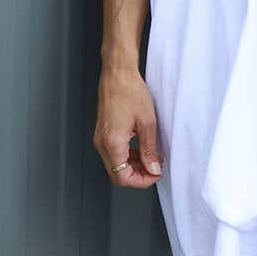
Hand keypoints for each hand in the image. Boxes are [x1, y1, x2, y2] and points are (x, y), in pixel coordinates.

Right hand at [94, 63, 164, 187]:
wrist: (117, 74)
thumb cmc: (130, 91)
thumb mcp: (147, 123)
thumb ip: (149, 150)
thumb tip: (153, 169)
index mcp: (112, 143)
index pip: (122, 177)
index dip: (141, 181)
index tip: (155, 175)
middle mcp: (102, 143)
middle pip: (117, 174)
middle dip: (138, 175)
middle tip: (156, 168)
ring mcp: (100, 138)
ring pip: (116, 165)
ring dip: (134, 166)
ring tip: (153, 158)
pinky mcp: (103, 132)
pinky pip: (114, 153)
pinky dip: (128, 156)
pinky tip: (142, 150)